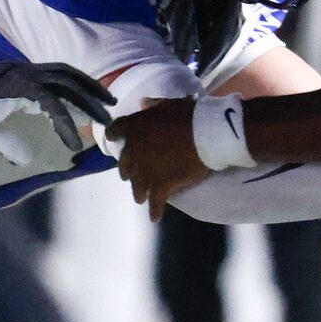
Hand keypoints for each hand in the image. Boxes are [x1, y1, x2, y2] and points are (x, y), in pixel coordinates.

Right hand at [0, 59, 116, 163]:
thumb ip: (5, 140)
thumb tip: (19, 158)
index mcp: (18, 73)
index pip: (57, 75)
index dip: (78, 86)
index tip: (94, 99)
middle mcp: (25, 69)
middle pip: (68, 75)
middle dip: (92, 90)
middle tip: (111, 106)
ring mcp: (25, 75)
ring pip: (68, 87)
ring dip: (89, 105)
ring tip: (105, 123)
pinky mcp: (23, 88)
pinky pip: (53, 106)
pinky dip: (66, 124)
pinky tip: (75, 142)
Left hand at [110, 96, 208, 217]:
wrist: (206, 133)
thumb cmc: (190, 115)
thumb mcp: (170, 104)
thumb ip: (154, 106)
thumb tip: (143, 104)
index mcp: (135, 127)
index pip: (117, 130)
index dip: (115, 135)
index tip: (114, 138)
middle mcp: (135, 151)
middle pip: (125, 164)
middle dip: (127, 170)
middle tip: (129, 175)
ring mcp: (146, 170)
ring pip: (137, 185)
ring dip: (138, 191)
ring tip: (140, 198)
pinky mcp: (161, 185)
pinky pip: (155, 202)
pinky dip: (154, 210)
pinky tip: (154, 217)